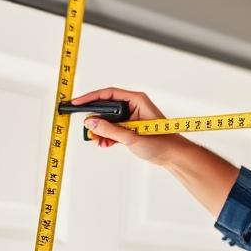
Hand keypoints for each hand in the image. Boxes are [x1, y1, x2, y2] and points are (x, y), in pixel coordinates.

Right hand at [70, 86, 185, 165]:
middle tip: (87, 129)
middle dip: (96, 120)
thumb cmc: (162, 142)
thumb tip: (90, 123)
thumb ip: (110, 130)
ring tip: (98, 141)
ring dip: (101, 131)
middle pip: (106, 108)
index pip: (109, 94)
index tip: (77, 103)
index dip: (91, 98)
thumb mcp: (132, 137)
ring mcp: (131, 118)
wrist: (173, 156)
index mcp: (136, 100)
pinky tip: (105, 144)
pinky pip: (112, 129)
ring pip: (108, 121)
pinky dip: (107, 137)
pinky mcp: (130, 129)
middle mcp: (133, 106)